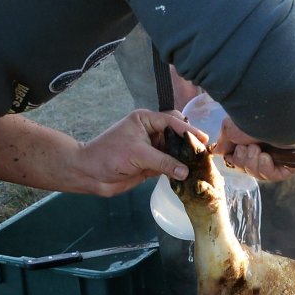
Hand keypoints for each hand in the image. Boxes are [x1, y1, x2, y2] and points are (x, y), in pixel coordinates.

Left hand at [74, 109, 198, 193]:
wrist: (90, 174)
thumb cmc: (109, 155)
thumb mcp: (138, 155)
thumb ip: (163, 162)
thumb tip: (186, 171)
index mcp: (145, 120)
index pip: (172, 121)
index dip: (188, 130)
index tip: (203, 140)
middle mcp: (150, 132)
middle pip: (176, 134)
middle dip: (188, 142)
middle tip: (204, 152)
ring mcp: (151, 148)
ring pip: (174, 150)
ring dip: (184, 157)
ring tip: (201, 164)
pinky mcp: (150, 164)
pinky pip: (168, 165)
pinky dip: (177, 169)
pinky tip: (189, 174)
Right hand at [215, 118, 294, 182]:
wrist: (275, 115)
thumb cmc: (253, 118)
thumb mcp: (231, 128)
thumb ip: (225, 141)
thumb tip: (217, 151)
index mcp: (253, 138)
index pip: (241, 159)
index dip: (235, 159)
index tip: (233, 152)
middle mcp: (266, 146)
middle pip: (248, 168)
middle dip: (243, 160)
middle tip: (247, 148)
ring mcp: (279, 155)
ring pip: (259, 173)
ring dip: (253, 163)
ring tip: (257, 149)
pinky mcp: (290, 163)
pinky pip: (273, 176)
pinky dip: (265, 169)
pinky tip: (266, 157)